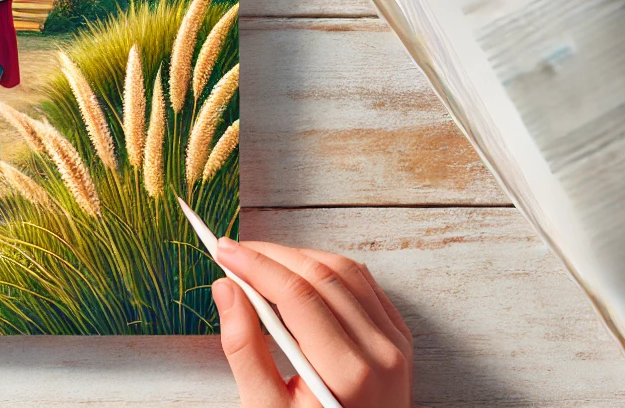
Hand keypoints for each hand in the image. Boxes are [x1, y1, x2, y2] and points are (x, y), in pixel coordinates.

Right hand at [213, 239, 412, 407]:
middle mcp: (380, 353)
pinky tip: (302, 274)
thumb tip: (226, 291)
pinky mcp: (400, 339)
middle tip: (235, 252)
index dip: (256, 266)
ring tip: (262, 262)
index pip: (297, 296)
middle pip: (321, 276)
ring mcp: (396, 344)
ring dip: (300, 257)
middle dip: (272, 256)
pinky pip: (365, 285)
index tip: (224, 251)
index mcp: (346, 373)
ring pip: (346, 272)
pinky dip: (329, 270)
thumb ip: (244, 349)